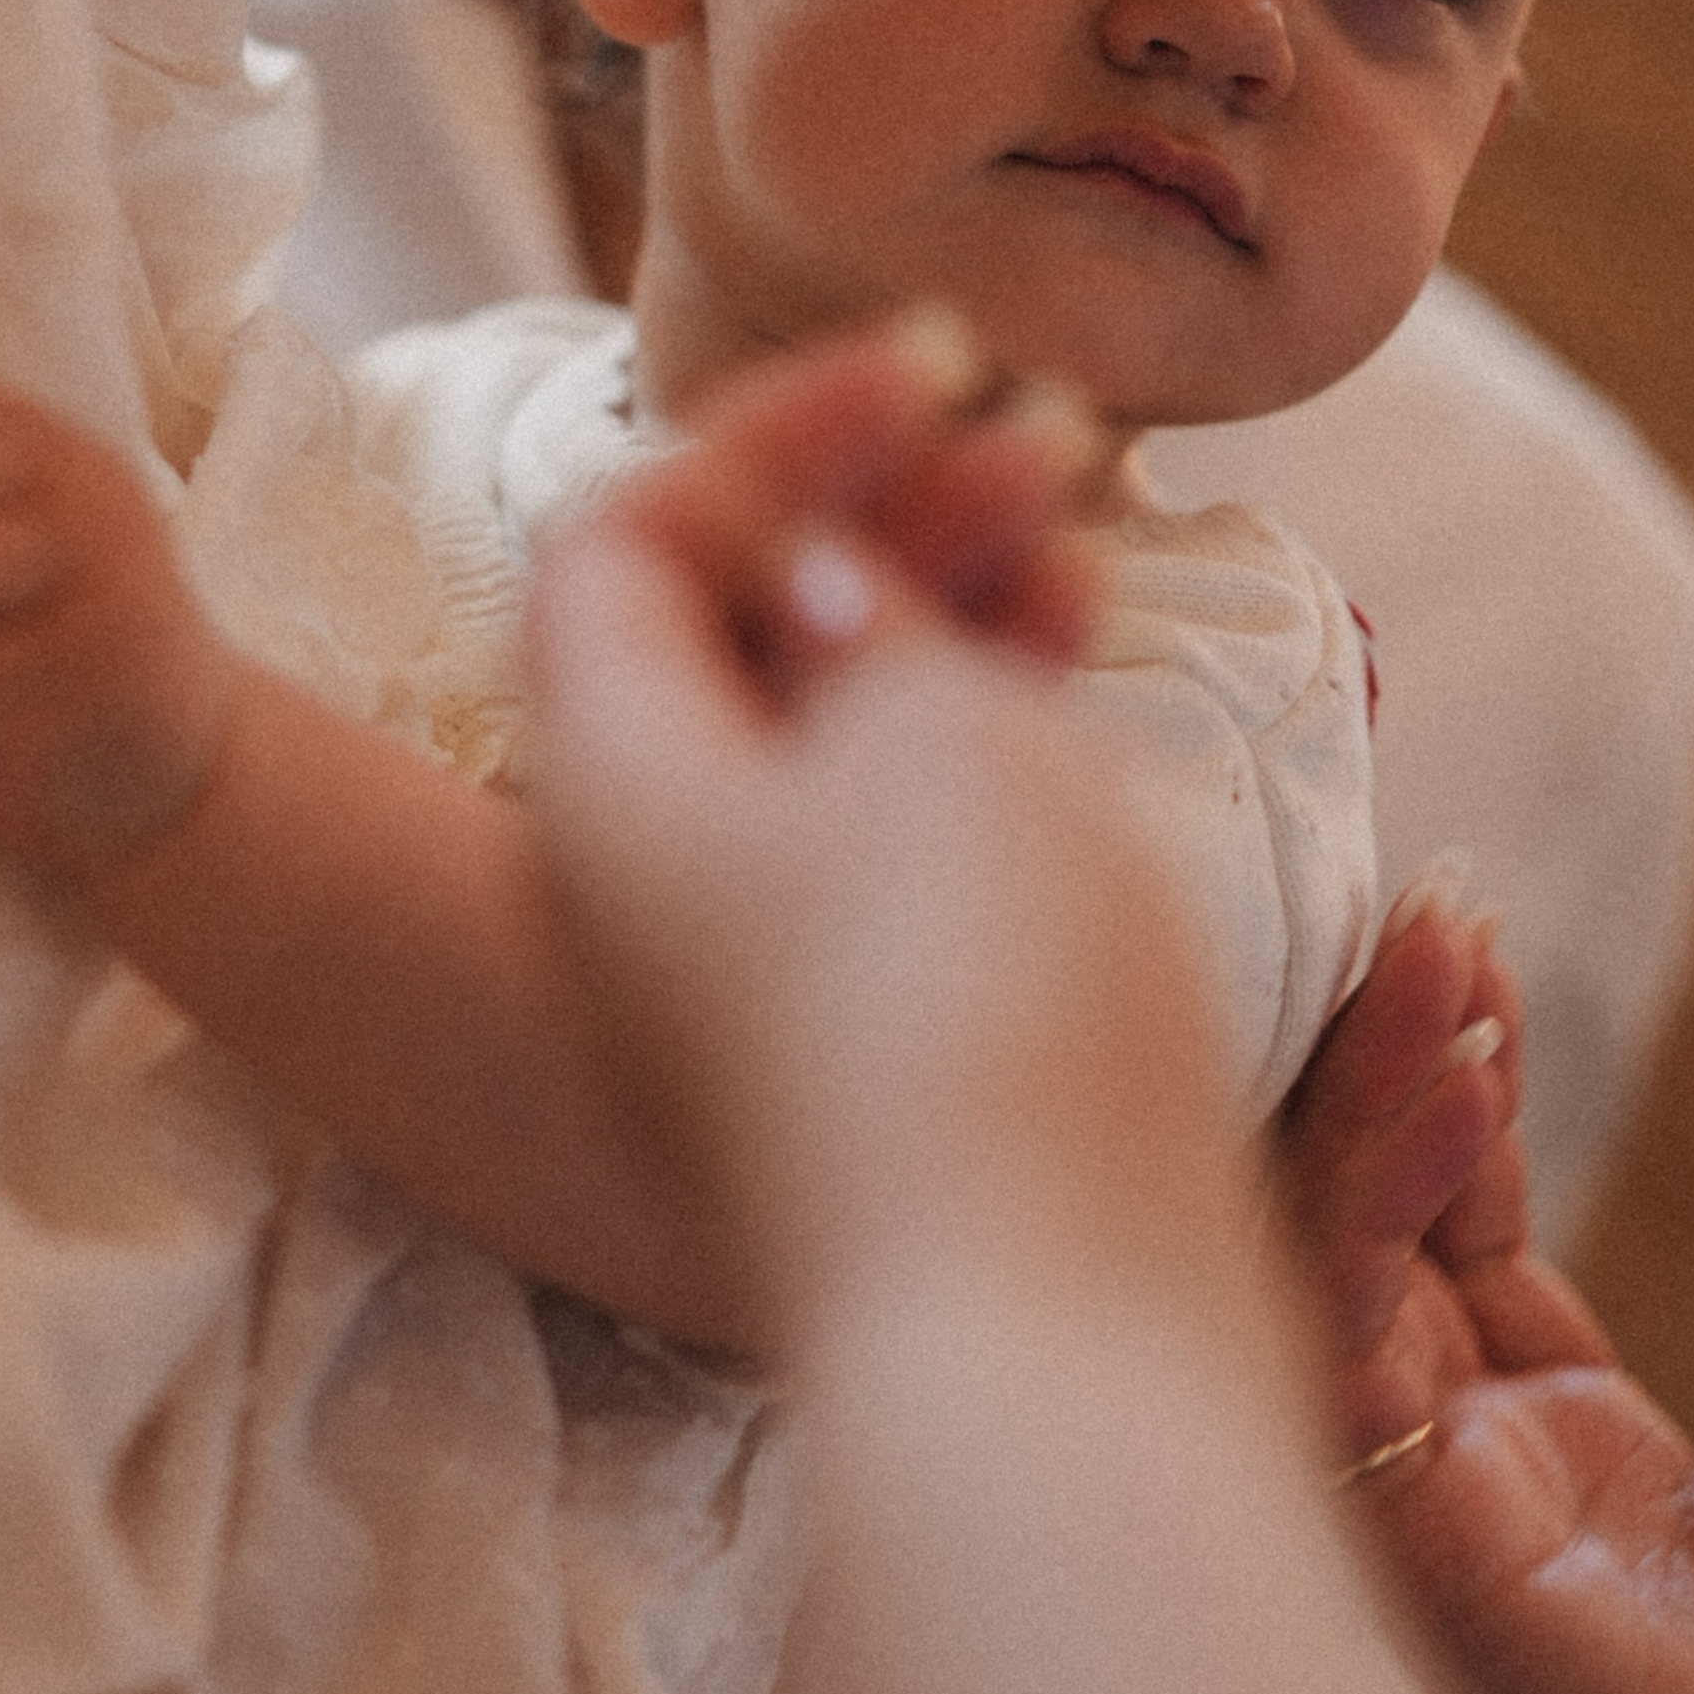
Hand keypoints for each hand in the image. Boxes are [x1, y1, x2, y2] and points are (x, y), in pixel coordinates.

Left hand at [525, 332, 1223, 1325]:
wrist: (1047, 1325)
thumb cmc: (964, 997)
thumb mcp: (922, 739)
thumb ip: (866, 632)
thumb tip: (822, 599)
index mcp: (611, 786)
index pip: (620, 549)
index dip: (765, 432)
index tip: (926, 368)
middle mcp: (659, 894)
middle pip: (729, 647)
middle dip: (876, 513)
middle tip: (1033, 430)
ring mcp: (773, 990)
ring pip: (833, 747)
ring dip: (945, 616)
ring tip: (1078, 530)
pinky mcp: (887, 1063)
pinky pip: (907, 853)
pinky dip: (986, 744)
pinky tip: (1082, 673)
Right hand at [1312, 1003, 1693, 1693]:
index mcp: (1560, 1464)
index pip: (1453, 1239)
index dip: (1457, 1092)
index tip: (1477, 951)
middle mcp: (1469, 1485)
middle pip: (1371, 1237)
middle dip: (1385, 1070)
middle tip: (1429, 915)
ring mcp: (1438, 1520)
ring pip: (1331, 1269)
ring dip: (1373, 1102)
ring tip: (1442, 956)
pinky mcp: (1428, 1553)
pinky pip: (1356, 1335)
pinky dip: (1381, 1197)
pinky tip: (1456, 1084)